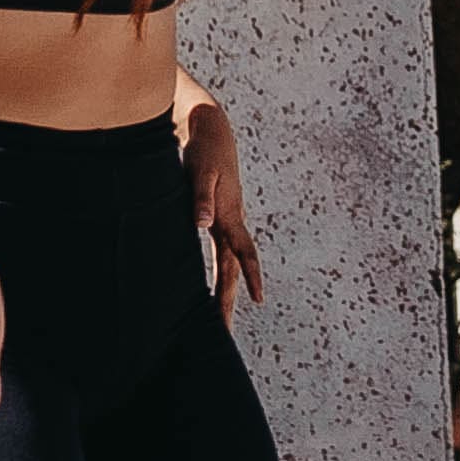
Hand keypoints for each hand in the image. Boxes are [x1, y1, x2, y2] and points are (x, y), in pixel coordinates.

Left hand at [181, 107, 264, 317]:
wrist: (208, 128)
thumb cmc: (204, 148)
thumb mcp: (201, 171)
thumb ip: (201, 197)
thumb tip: (201, 224)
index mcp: (230, 216)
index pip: (244, 254)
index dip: (251, 278)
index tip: (258, 301)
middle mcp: (231, 223)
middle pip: (233, 269)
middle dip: (230, 301)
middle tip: (224, 332)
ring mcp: (224, 221)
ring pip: (227, 264)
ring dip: (224, 291)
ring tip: (218, 318)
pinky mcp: (215, 216)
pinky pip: (219, 252)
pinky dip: (217, 273)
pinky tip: (208, 285)